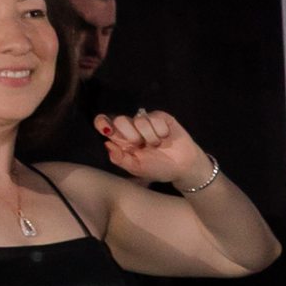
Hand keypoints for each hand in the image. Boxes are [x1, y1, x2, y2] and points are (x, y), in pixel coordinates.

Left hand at [95, 109, 213, 190]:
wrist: (183, 167)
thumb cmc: (159, 168)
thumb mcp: (137, 168)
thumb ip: (120, 159)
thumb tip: (107, 144)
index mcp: (122, 140)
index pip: (105, 124)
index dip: (102, 123)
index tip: (107, 130)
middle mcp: (131, 128)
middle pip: (120, 120)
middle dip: (131, 135)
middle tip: (141, 146)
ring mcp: (146, 121)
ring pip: (140, 120)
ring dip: (150, 137)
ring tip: (157, 145)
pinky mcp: (160, 117)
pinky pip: (155, 119)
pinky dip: (161, 132)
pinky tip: (166, 138)